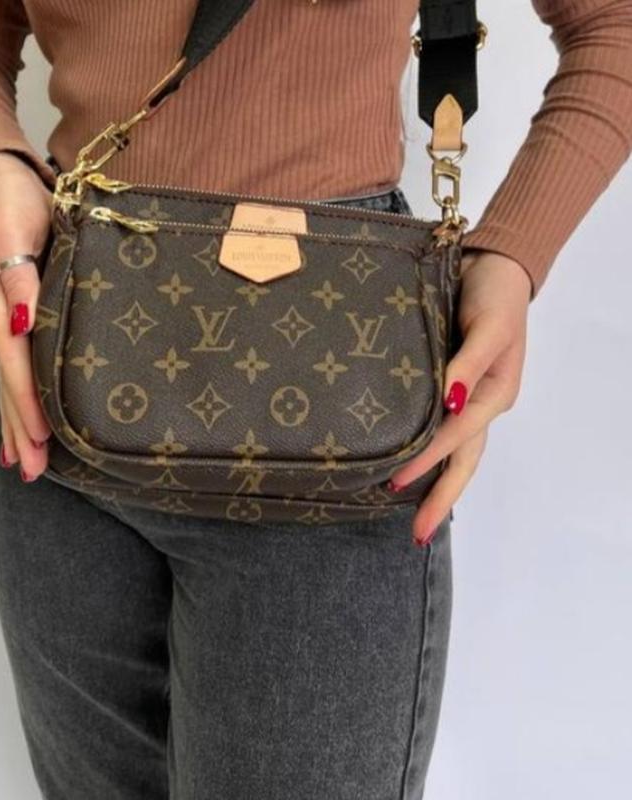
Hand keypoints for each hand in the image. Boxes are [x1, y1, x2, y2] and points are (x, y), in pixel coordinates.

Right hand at [0, 151, 53, 480]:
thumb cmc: (13, 201)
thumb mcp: (17, 232)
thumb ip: (17, 280)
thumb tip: (21, 325)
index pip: (14, 361)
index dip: (25, 401)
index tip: (39, 439)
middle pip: (6, 381)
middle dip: (19, 427)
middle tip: (34, 470)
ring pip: (4, 379)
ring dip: (13, 422)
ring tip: (24, 462)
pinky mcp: (3, 316)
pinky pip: (7, 365)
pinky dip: (12, 398)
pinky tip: (17, 424)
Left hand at [388, 248, 531, 545]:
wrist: (491, 267)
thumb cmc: (496, 296)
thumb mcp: (488, 328)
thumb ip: (468, 365)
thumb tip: (449, 401)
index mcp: (492, 395)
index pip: (456, 437)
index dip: (426, 461)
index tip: (395, 483)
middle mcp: (478, 404)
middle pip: (461, 461)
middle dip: (440, 499)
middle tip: (417, 535)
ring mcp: (464, 398)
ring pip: (450, 451)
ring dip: (433, 482)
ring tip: (408, 513)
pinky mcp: (447, 385)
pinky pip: (437, 426)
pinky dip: (425, 451)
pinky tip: (404, 464)